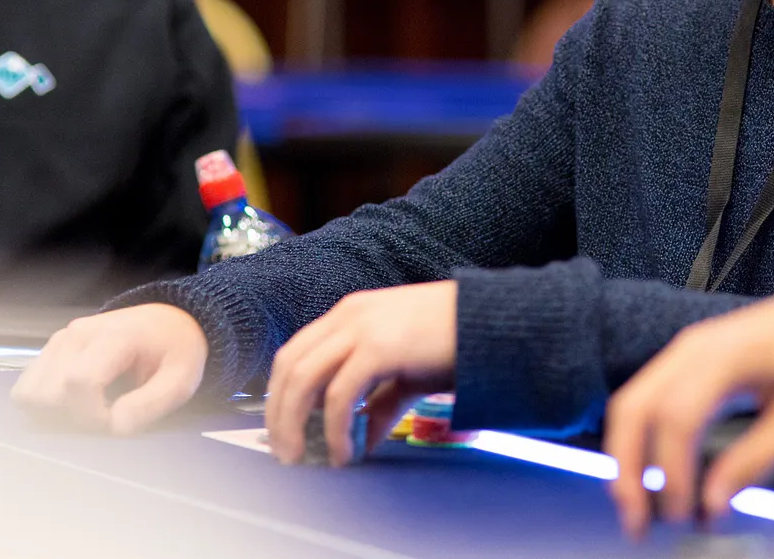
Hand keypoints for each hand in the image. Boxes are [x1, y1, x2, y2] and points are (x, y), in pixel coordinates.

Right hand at [11, 304, 208, 433]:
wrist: (168, 322)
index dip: (92, 414)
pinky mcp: (49, 351)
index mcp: (114, 336)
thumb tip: (113, 427)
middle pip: (46, 393)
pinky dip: (44, 405)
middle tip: (103, 417)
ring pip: (27, 393)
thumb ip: (150, 405)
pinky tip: (74, 404)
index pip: (79, 382)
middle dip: (71, 417)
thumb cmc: (176, 351)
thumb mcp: (181, 380)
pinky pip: (26, 389)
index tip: (115, 421)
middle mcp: (77, 334)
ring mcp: (58, 341)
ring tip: (88, 411)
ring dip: (53, 414)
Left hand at [265, 280, 456, 467]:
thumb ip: (381, 402)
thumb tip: (362, 439)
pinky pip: (340, 396)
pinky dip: (334, 429)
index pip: (295, 354)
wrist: (495, 321)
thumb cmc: (457, 340)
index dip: (281, 395)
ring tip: (303, 458)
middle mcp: (349, 315)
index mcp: (352, 314)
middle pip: (289, 367)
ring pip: (303, 379)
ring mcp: (362, 327)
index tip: (283, 430)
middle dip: (279, 415)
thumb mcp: (409, 373)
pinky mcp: (379, 347)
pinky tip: (345, 453)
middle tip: (284, 453)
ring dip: (294, 425)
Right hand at [603, 289, 773, 538]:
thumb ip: (757, 460)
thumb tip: (714, 504)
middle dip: (627, 469)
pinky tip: (651, 474)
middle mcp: (694, 347)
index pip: (677, 416)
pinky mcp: (687, 360)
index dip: (671, 472)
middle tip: (637, 523)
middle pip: (633, 407)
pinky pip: (646, 398)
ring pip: (631, 403)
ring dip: (627, 458)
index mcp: (727, 355)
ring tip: (638, 507)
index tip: (683, 514)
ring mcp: (685, 350)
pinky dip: (640, 439)